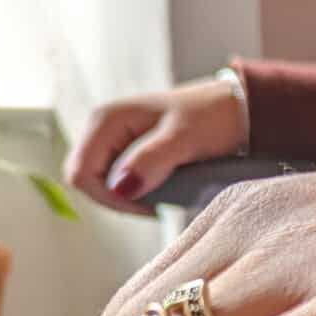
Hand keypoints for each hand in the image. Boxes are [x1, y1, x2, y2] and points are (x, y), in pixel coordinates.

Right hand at [63, 77, 248, 215]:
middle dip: (116, 199)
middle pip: (86, 178)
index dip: (107, 197)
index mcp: (106, 120)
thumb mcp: (184, 139)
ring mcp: (115, 139)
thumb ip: (151, 161)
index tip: (146, 207)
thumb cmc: (213, 117)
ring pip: (102, 181)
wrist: (235, 108)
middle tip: (156, 206)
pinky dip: (136, 190)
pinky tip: (162, 190)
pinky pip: (119, 177)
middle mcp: (103, 127)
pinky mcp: (129, 149)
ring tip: (163, 197)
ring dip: (128, 197)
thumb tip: (121, 189)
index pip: (81, 172)